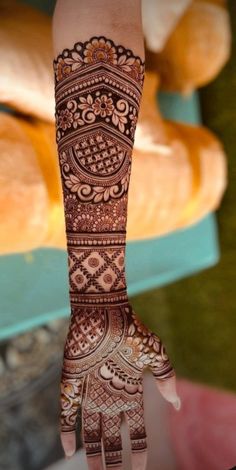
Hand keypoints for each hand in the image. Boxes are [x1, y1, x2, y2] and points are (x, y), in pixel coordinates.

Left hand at [60, 302, 180, 468]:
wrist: (104, 309)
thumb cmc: (131, 329)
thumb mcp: (155, 353)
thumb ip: (167, 378)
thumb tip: (177, 404)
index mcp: (129, 390)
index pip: (135, 428)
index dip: (139, 449)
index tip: (141, 469)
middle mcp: (109, 394)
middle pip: (111, 435)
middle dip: (113, 459)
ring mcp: (90, 390)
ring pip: (90, 430)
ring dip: (92, 452)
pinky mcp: (72, 381)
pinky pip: (67, 410)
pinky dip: (66, 430)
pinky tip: (66, 449)